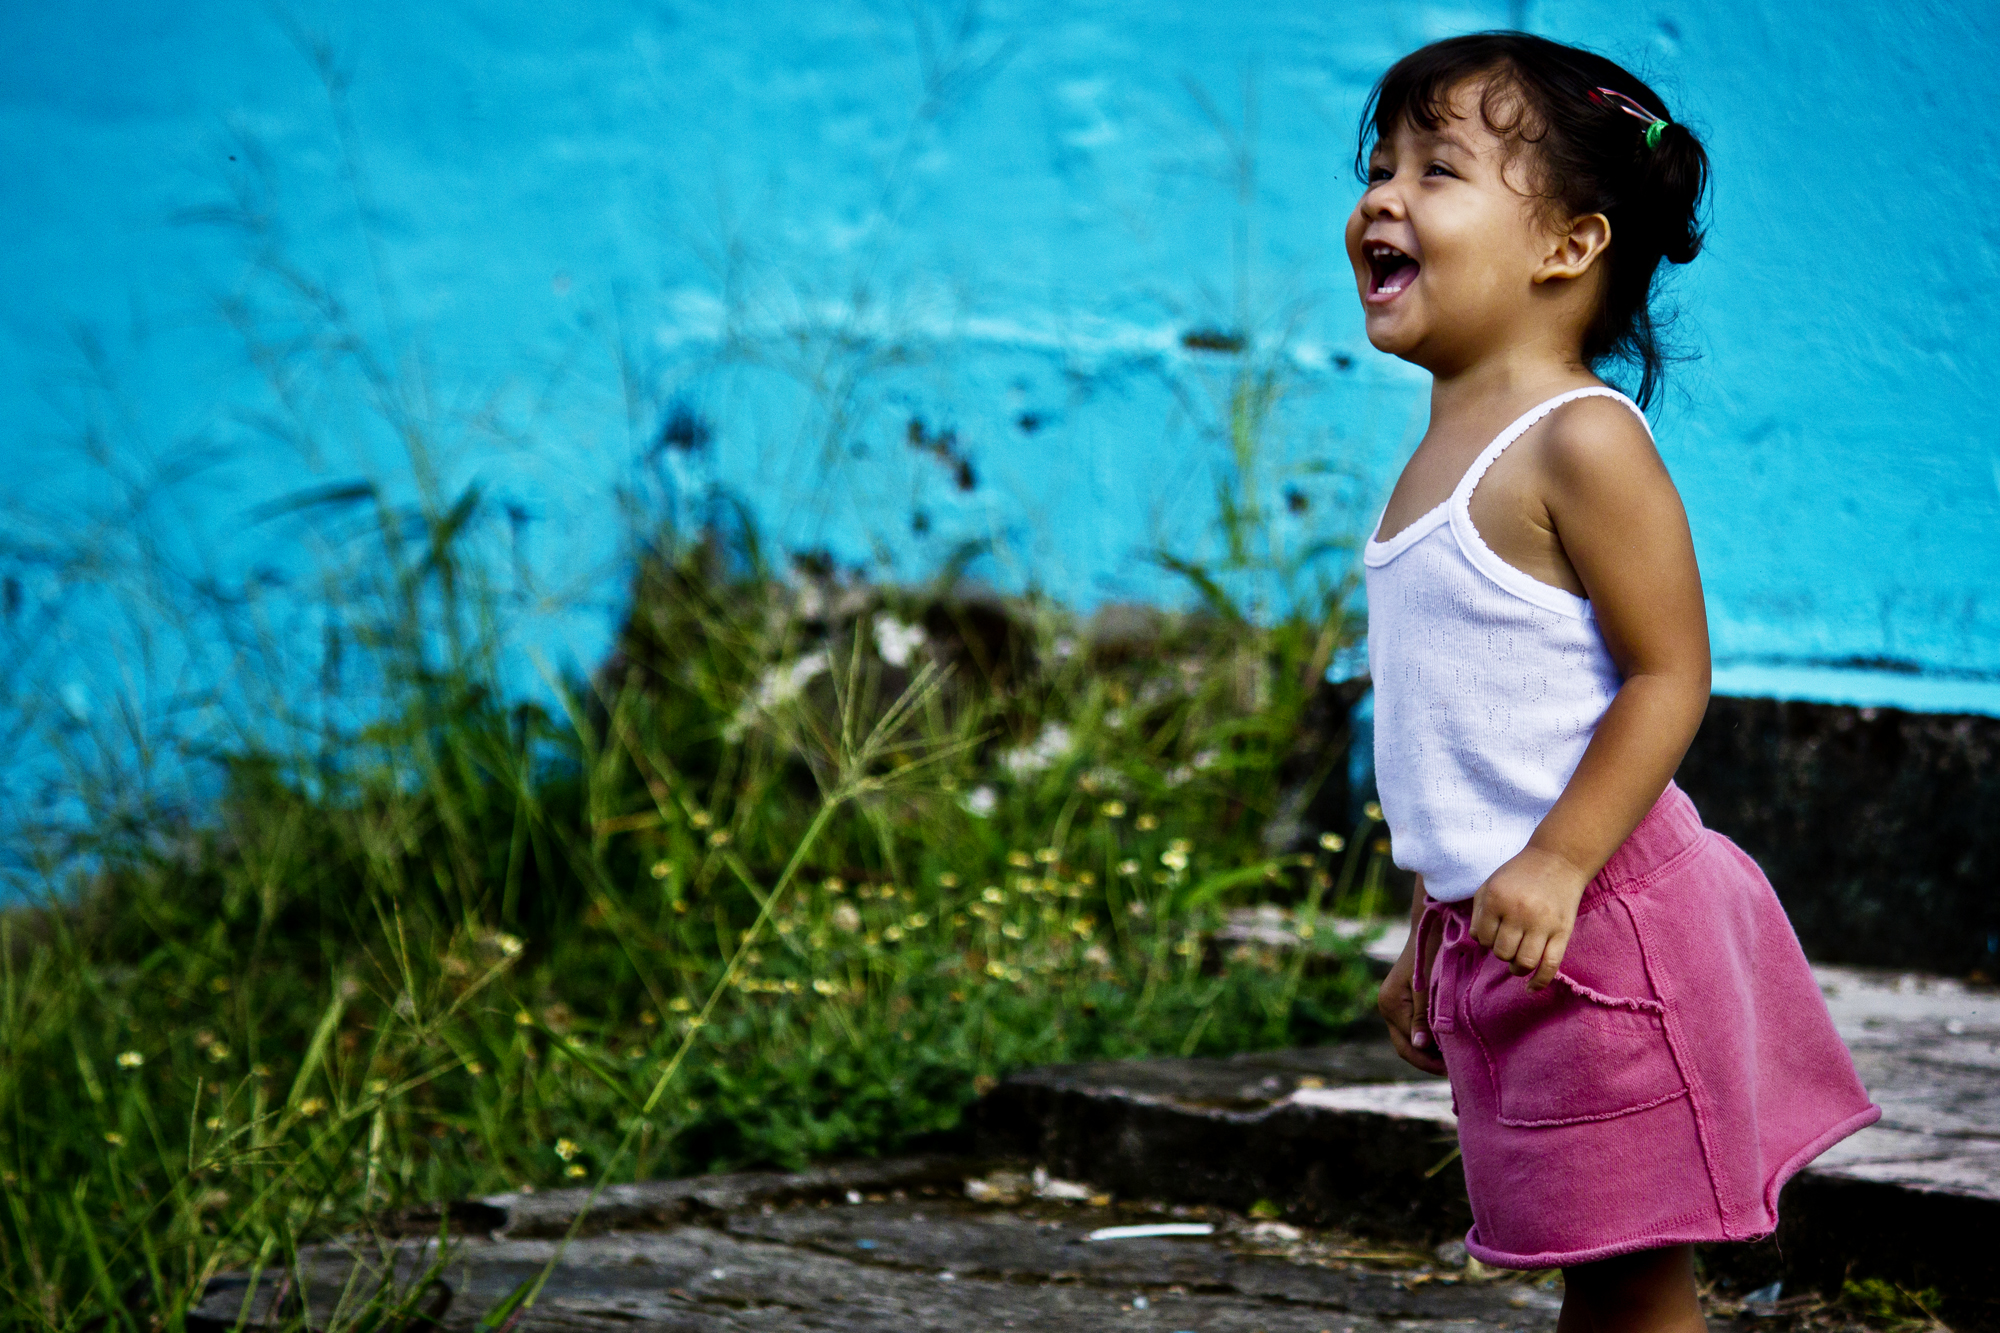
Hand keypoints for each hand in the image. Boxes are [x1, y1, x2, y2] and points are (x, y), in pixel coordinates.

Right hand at [1378, 928, 1446, 1074]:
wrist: (1432, 925)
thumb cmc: (1433, 952)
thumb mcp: (1430, 985)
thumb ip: (1423, 1016)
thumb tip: (1419, 1046)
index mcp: (1391, 1004)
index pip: (1408, 1047)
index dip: (1429, 1062)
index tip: (1453, 1069)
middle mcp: (1387, 1006)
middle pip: (1405, 1047)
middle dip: (1428, 1061)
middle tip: (1455, 1070)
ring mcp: (1394, 1003)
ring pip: (1410, 1039)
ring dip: (1430, 1051)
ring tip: (1455, 1058)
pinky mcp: (1404, 999)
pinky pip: (1414, 1027)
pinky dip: (1430, 1037)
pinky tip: (1449, 1040)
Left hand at [1469, 845, 1590, 989]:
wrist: (1559, 860)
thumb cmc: (1520, 874)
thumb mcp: (1491, 884)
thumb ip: (1478, 911)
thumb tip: (1477, 941)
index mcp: (1497, 899)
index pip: (1482, 938)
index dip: (1486, 939)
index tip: (1494, 932)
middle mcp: (1519, 912)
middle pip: (1502, 952)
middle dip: (1501, 952)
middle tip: (1508, 942)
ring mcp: (1543, 924)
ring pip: (1524, 963)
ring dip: (1516, 967)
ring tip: (1517, 961)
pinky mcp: (1563, 932)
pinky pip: (1550, 965)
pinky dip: (1540, 982)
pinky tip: (1532, 988)